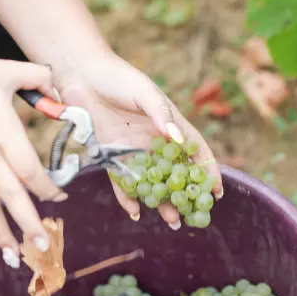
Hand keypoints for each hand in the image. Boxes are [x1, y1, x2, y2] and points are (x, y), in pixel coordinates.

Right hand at [0, 49, 64, 264]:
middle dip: (28, 224)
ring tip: (15, 256)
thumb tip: (62, 93)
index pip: (29, 170)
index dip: (47, 188)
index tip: (61, 197)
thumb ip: (40, 77)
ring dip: (1, 233)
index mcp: (2, 131)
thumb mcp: (7, 69)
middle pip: (10, 196)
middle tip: (43, 246)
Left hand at [53, 52, 221, 227]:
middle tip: (193, 215)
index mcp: (168, 123)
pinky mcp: (109, 155)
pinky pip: (121, 181)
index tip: (216, 191)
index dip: (207, 169)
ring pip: (151, 181)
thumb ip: (161, 113)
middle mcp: (152, 140)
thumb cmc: (117, 77)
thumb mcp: (144, 91)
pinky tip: (135, 212)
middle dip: (185, 194)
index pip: (194, 149)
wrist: (80, 74)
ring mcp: (131, 149)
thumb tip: (177, 139)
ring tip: (171, 222)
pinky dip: (128, 197)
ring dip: (161, 201)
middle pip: (175, 171)